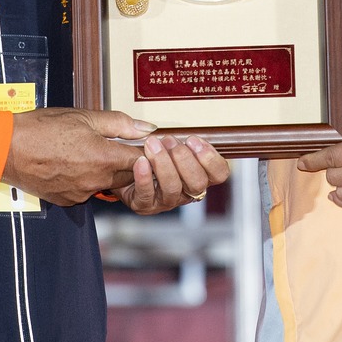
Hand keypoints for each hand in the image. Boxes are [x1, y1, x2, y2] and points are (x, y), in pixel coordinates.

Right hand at [3, 107, 154, 205]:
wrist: (6, 149)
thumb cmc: (42, 128)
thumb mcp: (84, 116)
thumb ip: (119, 123)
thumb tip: (146, 128)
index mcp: (105, 157)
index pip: (141, 160)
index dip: (146, 151)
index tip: (145, 144)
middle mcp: (97, 180)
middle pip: (127, 175)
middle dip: (127, 162)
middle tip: (116, 145)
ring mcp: (82, 193)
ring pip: (106, 184)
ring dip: (106, 171)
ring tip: (87, 152)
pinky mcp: (68, 200)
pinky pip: (86, 191)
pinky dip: (85, 179)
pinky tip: (72, 164)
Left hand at [115, 134, 231, 213]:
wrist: (122, 167)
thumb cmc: (150, 153)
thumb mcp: (169, 142)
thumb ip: (182, 139)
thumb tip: (188, 137)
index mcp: (199, 175)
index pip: (219, 174)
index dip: (210, 158)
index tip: (193, 140)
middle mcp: (186, 192)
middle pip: (198, 183)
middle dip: (185, 159)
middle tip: (170, 141)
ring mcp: (166, 200)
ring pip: (173, 188)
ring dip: (163, 164)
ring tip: (153, 145)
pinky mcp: (145, 205)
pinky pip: (146, 194)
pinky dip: (144, 177)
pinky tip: (140, 162)